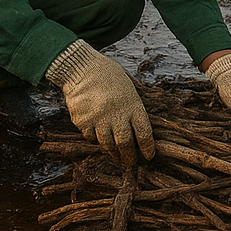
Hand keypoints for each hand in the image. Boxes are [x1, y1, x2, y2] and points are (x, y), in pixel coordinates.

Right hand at [45, 40, 154, 164]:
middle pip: (126, 144)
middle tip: (131, 163)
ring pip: (108, 145)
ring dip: (114, 153)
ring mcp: (98, 120)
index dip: (148, 147)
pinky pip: (90, 137)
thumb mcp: (128, 86)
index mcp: (132, 105)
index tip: (149, 156)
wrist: (81, 68)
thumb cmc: (108, 74)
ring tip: (117, 157)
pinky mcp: (82, 122)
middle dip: (130, 157)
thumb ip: (133, 106)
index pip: (144, 133)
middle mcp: (116, 115)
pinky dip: (95, 139)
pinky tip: (98, 137)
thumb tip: (139, 127)